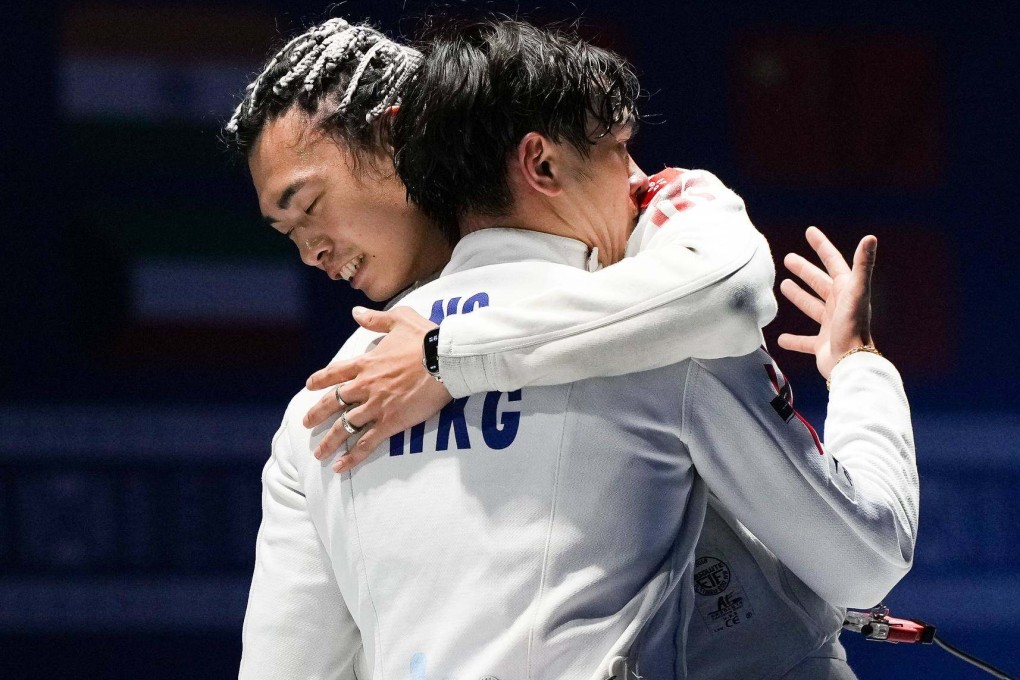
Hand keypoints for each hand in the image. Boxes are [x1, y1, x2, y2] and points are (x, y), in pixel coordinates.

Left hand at [303, 306, 452, 471]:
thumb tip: (356, 312)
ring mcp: (375, 406)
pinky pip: (366, 443)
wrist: (444, 360)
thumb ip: (375, 319)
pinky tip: (341, 467)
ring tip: (319, 454)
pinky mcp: (390, 422)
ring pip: (344, 427)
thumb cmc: (425, 338)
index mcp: (366, 362)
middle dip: (317, 414)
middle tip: (305, 423)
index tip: (309, 386)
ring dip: (330, 442)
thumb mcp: (399, 319)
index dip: (320, 380)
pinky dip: (352, 456)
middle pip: (333, 403)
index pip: (335, 372)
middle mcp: (365, 385)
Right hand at [777, 226, 876, 378]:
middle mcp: (839, 306)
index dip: (822, 246)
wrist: (850, 363)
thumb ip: (863, 265)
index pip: (833, 262)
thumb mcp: (856, 293)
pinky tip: (781, 339)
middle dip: (804, 270)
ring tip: (783, 286)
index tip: (810, 232)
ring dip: (799, 297)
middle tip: (788, 259)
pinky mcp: (822, 345)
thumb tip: (870, 237)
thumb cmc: (852, 327)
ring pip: (811, 307)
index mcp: (847, 291)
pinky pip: (805, 341)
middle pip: (819, 283)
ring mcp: (830, 326)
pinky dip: (794, 340)